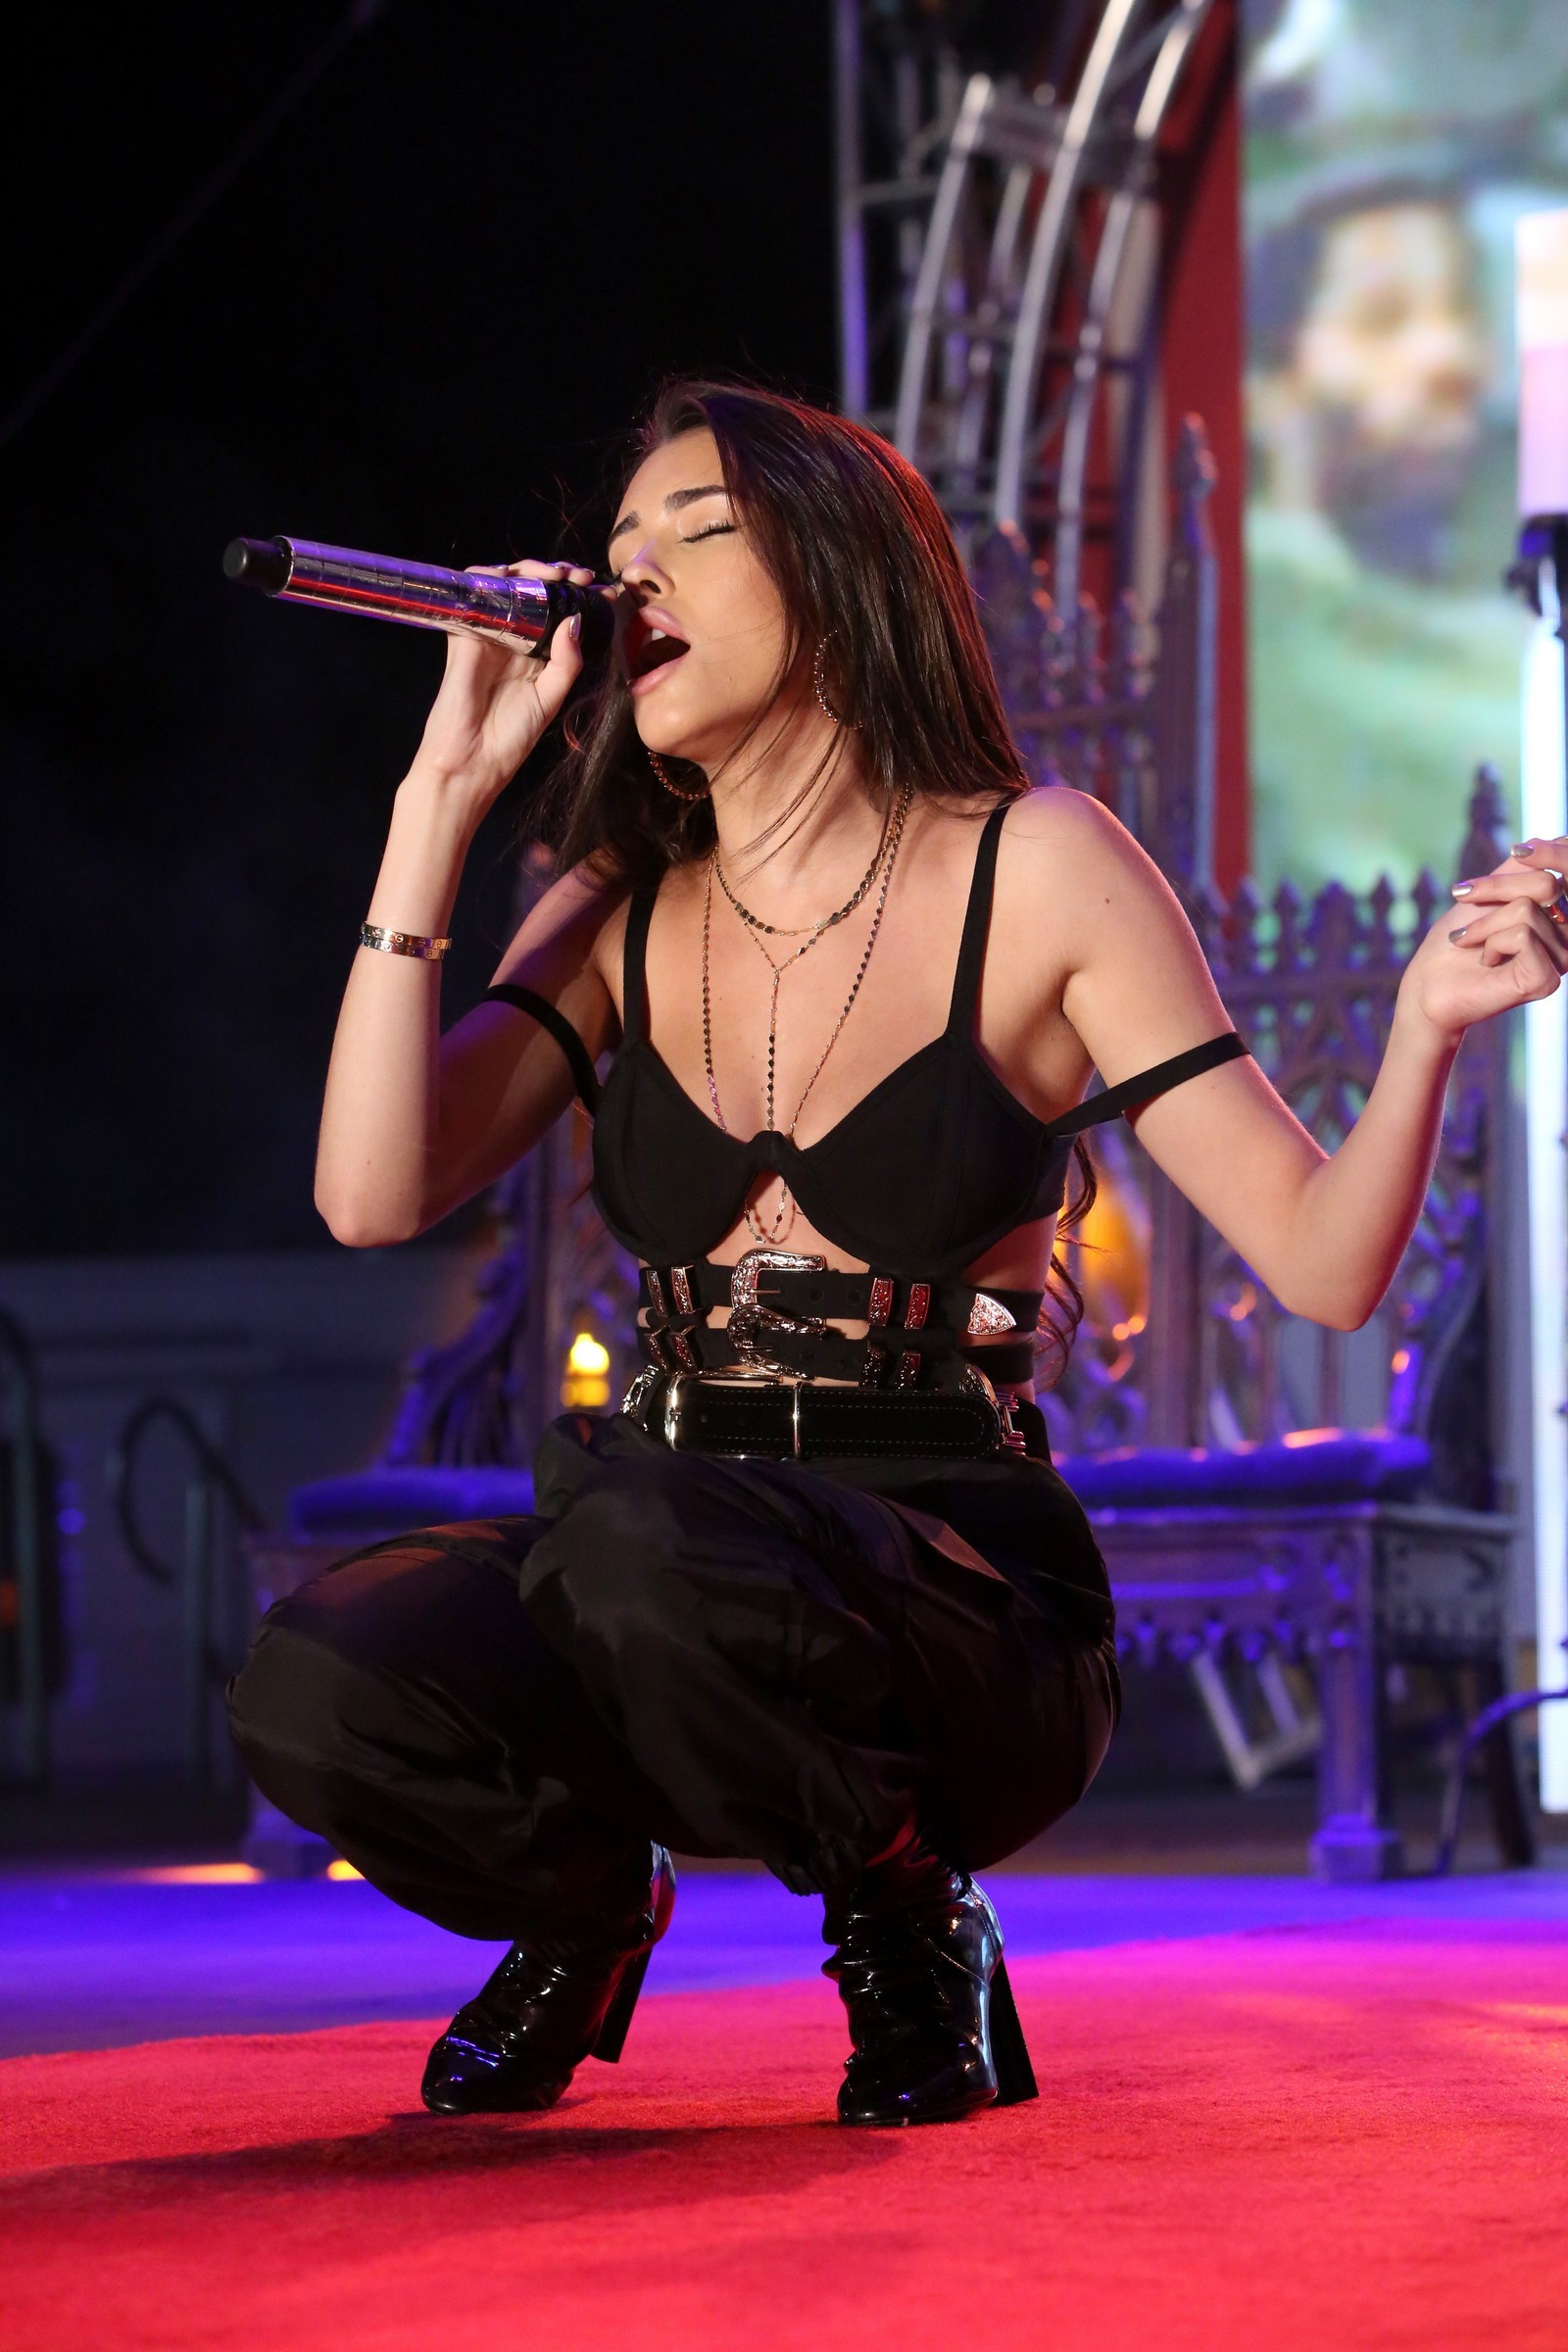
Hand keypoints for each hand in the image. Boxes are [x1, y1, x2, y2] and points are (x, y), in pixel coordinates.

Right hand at [406, 561, 615, 809]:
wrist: (471, 763)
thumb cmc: (509, 739)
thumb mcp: (550, 698)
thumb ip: (566, 661)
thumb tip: (574, 620)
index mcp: (534, 655)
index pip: (556, 613)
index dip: (578, 596)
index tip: (604, 590)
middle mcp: (510, 639)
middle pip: (530, 592)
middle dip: (556, 576)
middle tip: (580, 576)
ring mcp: (486, 633)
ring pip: (503, 584)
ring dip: (528, 570)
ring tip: (554, 574)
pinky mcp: (463, 633)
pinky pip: (473, 593)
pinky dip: (492, 577)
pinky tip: (516, 579)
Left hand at [1400, 836, 1567, 1043]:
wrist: (1428, 982)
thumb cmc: (1458, 937)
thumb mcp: (1491, 892)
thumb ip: (1525, 867)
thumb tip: (1562, 837)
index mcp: (1562, 915)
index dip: (1551, 852)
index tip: (1515, 852)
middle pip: (1548, 884)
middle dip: (1497, 887)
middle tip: (1463, 898)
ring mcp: (1561, 961)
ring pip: (1528, 909)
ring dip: (1485, 923)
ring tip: (1472, 943)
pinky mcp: (1546, 979)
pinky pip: (1522, 935)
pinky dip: (1492, 942)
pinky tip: (1487, 961)